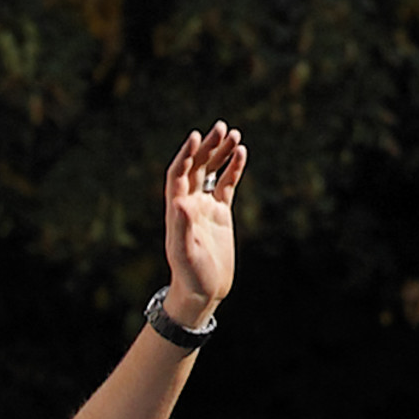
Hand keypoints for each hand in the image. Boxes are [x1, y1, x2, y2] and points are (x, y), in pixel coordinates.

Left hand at [159, 122, 249, 322]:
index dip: (186, 155)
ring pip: (212, 172)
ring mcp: (204, 207)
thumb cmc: (191, 275)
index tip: (196, 136)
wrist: (203, 290)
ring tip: (234, 134)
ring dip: (220, 153)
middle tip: (221, 127)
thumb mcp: (186, 253)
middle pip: (196, 167)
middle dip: (207, 147)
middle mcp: (188, 204)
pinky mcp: (220, 213)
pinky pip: (226, 185)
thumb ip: (183, 228)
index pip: (178, 174)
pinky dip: (233, 169)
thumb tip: (179, 202)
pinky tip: (241, 153)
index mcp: (177, 210)